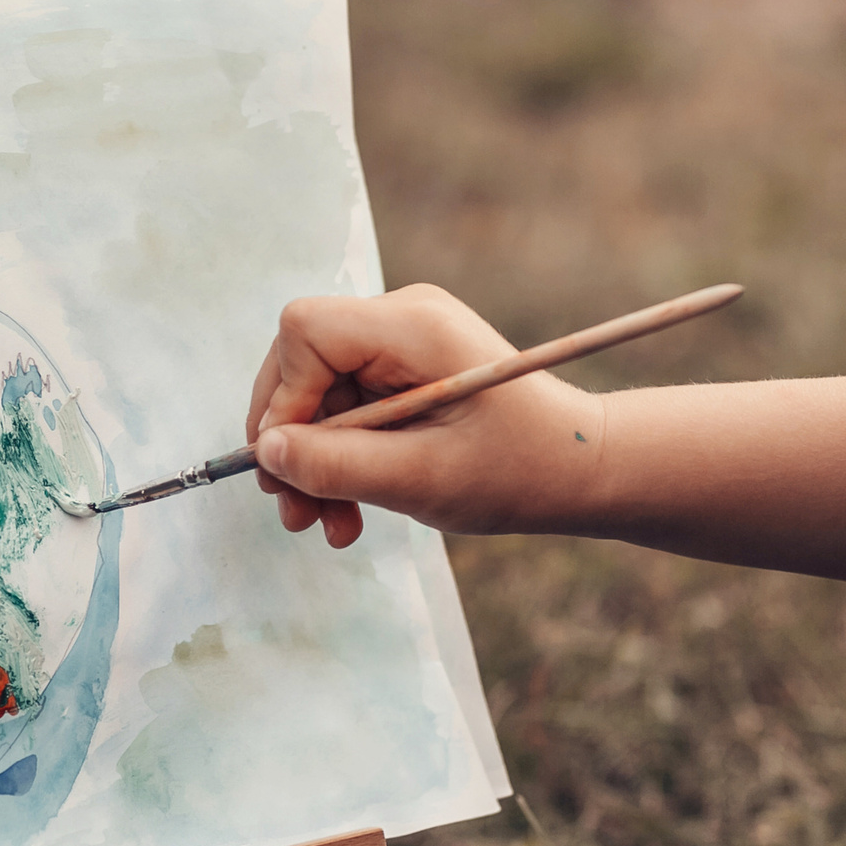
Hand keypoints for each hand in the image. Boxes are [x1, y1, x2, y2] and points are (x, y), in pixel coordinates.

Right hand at [245, 284, 605, 547]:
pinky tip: (347, 510)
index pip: (305, 332)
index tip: (292, 465)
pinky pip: (345, 407)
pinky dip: (341, 458)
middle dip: (292, 442)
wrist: (580, 469)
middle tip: (295, 513)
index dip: (283, 398)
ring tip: (327, 527)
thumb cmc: (517, 470)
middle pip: (301, 363)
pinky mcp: (402, 370)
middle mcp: (401, 318)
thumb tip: (265, 454)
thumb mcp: (420, 479)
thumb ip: (337, 465)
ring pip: (317, 395)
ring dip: (314, 463)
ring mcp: (400, 342)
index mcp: (412, 326)